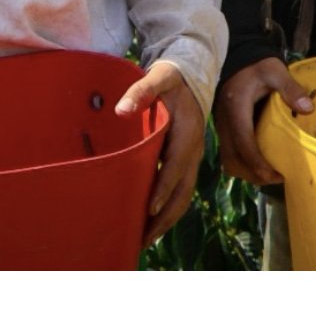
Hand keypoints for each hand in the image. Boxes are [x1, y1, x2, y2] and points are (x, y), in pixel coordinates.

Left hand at [115, 61, 204, 245]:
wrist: (191, 75)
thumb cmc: (171, 78)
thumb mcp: (158, 77)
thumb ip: (141, 91)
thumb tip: (121, 110)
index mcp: (187, 133)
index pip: (176, 166)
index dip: (163, 189)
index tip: (149, 210)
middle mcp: (194, 149)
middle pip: (183, 191)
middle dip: (165, 218)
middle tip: (143, 239)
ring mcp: (192, 157)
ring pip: (184, 195)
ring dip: (167, 218)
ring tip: (145, 239)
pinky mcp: (187, 160)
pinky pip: (181, 189)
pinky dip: (169, 207)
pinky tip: (153, 219)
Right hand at [214, 56, 313, 184]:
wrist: (239, 57)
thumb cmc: (258, 66)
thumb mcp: (275, 71)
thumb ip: (290, 89)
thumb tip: (308, 109)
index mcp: (236, 109)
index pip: (243, 143)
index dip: (258, 163)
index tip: (277, 174)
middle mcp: (224, 121)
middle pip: (232, 158)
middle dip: (253, 174)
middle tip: (277, 177)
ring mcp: (221, 126)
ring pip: (228, 160)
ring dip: (246, 172)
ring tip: (269, 174)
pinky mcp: (223, 128)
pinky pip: (228, 154)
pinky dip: (242, 164)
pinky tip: (258, 163)